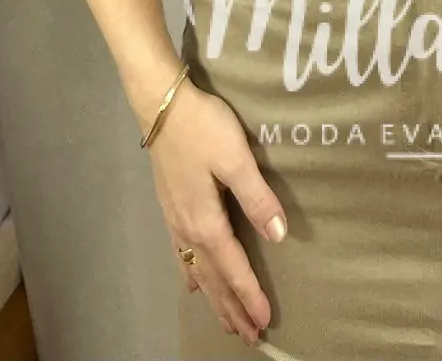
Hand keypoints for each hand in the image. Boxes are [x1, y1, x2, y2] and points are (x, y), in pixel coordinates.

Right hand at [146, 77, 286, 347]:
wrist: (162, 105)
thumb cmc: (203, 128)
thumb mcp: (236, 158)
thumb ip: (258, 197)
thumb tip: (279, 236)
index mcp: (206, 222)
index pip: (233, 269)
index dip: (249, 296)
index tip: (265, 323)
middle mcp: (188, 229)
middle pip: (213, 279)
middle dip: (231, 308)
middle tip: (249, 337)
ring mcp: (175, 220)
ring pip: (196, 271)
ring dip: (213, 298)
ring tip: (226, 322)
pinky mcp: (169, 207)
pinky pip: (180, 255)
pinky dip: (190, 275)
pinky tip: (190, 284)